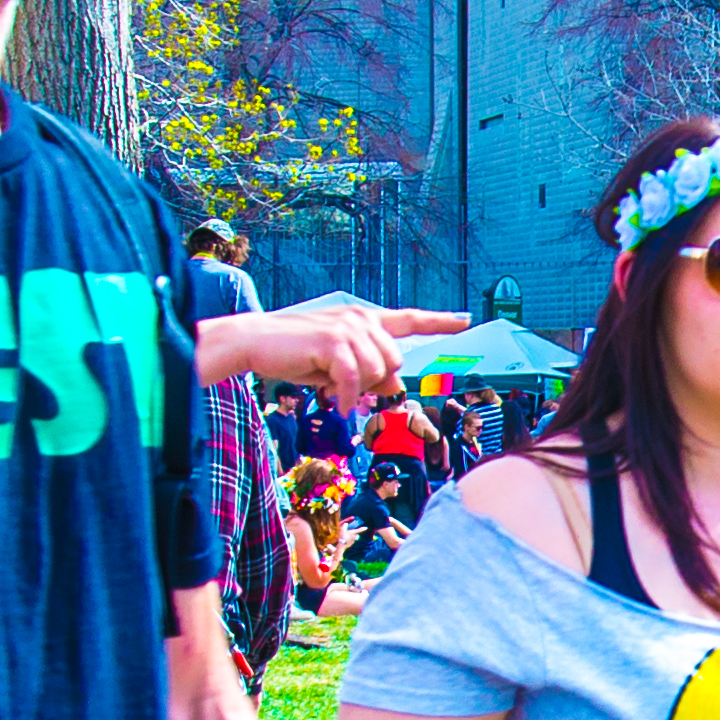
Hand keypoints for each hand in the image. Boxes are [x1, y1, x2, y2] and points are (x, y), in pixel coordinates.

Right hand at [203, 301, 469, 407]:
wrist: (254, 342)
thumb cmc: (295, 354)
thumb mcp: (337, 365)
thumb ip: (367, 371)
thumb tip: (393, 385)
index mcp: (363, 318)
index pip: (408, 319)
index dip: (438, 321)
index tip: (465, 320)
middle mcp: (360, 318)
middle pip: (395, 362)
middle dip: (374, 381)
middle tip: (343, 384)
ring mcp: (347, 328)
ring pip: (378, 372)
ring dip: (356, 388)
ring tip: (330, 383)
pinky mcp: (333, 342)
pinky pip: (355, 380)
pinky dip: (347, 397)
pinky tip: (335, 401)